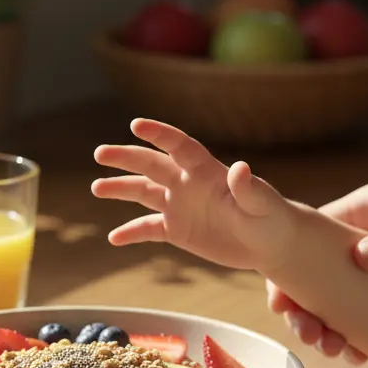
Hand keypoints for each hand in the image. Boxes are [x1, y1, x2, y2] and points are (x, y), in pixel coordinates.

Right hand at [92, 119, 294, 271]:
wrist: (270, 242)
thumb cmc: (271, 218)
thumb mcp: (263, 205)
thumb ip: (249, 188)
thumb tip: (240, 168)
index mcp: (206, 171)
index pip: (179, 147)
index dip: (159, 135)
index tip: (136, 125)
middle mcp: (187, 183)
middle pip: (151, 165)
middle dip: (126, 157)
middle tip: (100, 153)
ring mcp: (179, 205)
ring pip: (143, 193)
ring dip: (120, 189)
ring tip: (96, 188)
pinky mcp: (177, 229)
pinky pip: (148, 229)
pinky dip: (131, 232)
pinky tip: (113, 238)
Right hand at [267, 168, 367, 362]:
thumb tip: (362, 258)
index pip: (312, 235)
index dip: (289, 266)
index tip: (281, 300)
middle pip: (318, 273)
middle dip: (306, 306)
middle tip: (310, 336)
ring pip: (341, 299)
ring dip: (331, 325)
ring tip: (334, 351)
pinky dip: (361, 335)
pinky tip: (360, 356)